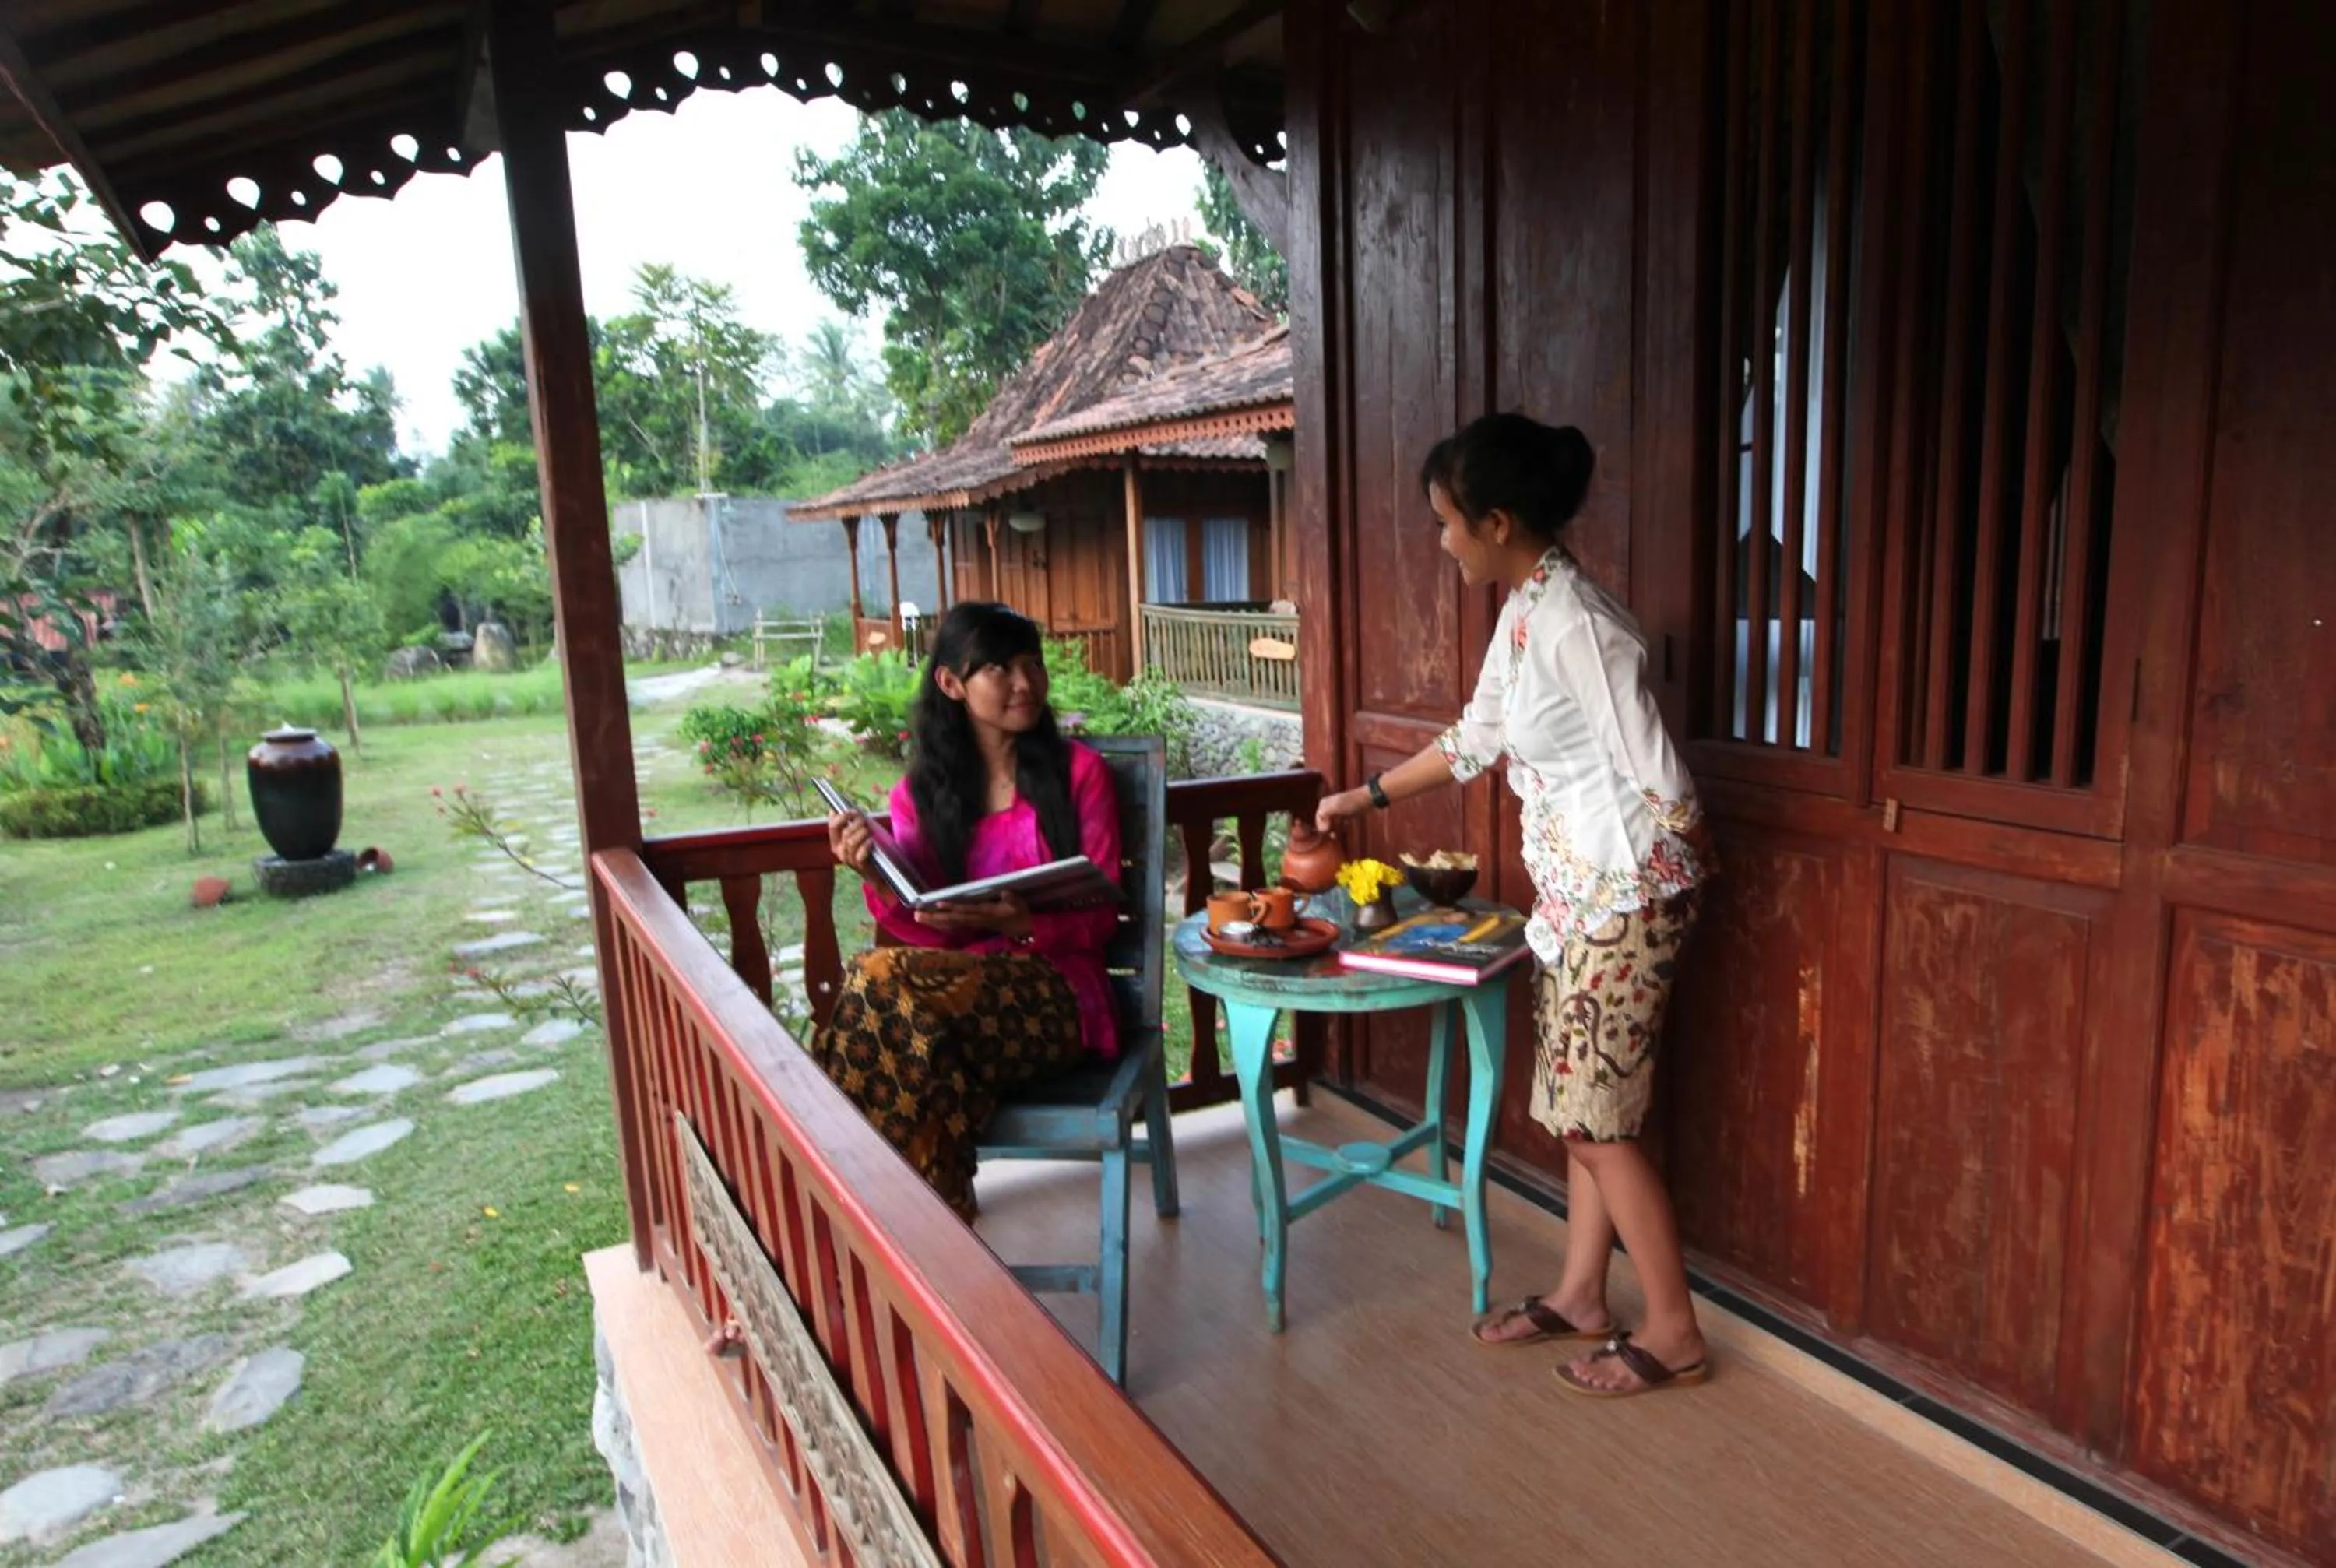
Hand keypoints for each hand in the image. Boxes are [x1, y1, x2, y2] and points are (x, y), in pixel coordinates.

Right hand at [826, 811, 874, 876]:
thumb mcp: (857, 831)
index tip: (853, 811)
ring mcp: (849, 859)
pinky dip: (866, 845)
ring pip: (851, 841)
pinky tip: (871, 842)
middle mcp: (840, 851)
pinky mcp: (859, 866)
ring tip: (869, 833)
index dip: (843, 816)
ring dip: (863, 833)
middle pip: (845, 832)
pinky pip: (859, 853)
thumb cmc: (870, 846)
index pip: (833, 826)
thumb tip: (834, 810)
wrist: (882, 868)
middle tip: (866, 822)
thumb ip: (847, 821)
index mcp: (836, 842)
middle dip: (858, 823)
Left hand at [914, 892, 1032, 941]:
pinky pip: (953, 926)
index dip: (953, 908)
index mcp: (986, 914)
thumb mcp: (1018, 904)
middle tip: (916, 914)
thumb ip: (1010, 898)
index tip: (939, 904)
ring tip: (918, 917)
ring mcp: (973, 924)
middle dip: (934, 918)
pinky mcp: (971, 925)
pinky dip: (940, 924)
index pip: (966, 911)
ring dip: (933, 922)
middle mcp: (976, 920)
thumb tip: (1003, 893)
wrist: (1021, 930)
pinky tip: (930, 922)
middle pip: (952, 920)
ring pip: (950, 924)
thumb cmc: (1019, 913)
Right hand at [1316, 787, 1372, 834]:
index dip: (1321, 826)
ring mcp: (1337, 811)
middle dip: (1327, 829)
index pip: (1318, 818)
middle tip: (1332, 836)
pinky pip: (1339, 824)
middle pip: (1323, 822)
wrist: (1368, 799)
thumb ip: (1324, 814)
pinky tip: (1342, 831)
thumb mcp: (1335, 806)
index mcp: (1324, 803)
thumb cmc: (1351, 802)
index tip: (1328, 832)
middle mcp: (1329, 806)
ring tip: (1336, 836)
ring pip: (1331, 824)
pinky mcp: (1345, 815)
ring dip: (1333, 830)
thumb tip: (1321, 827)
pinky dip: (1340, 828)